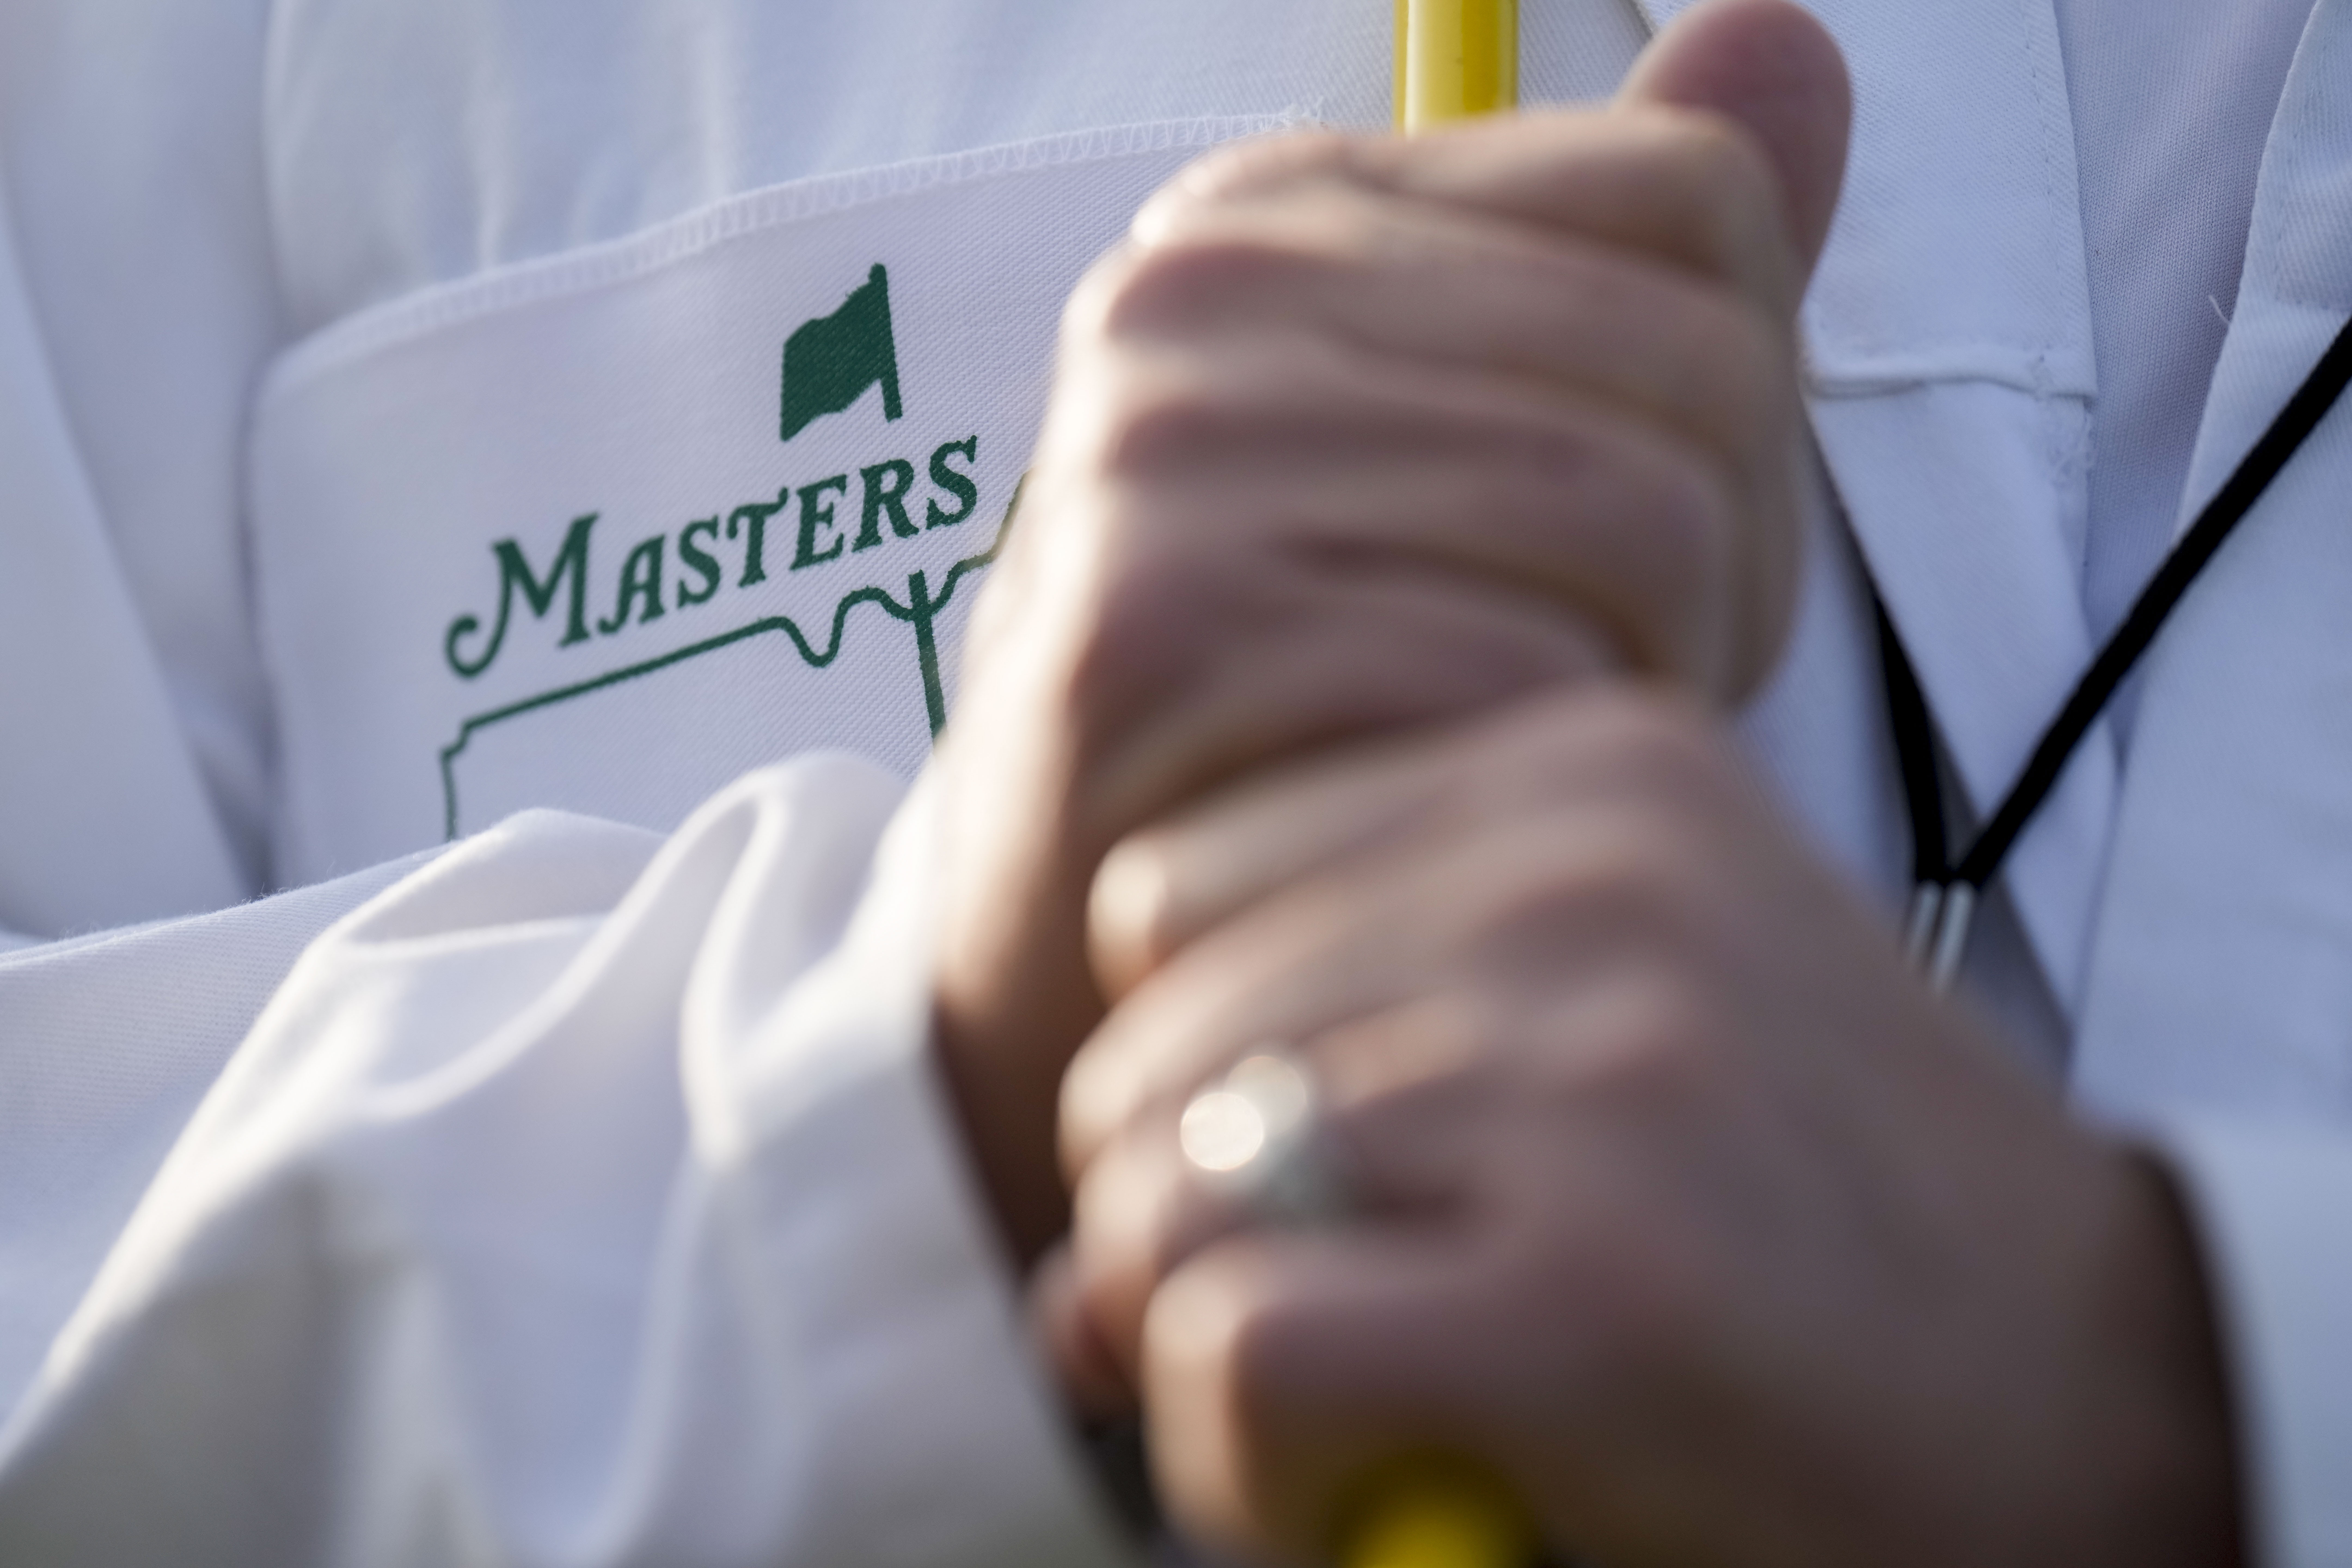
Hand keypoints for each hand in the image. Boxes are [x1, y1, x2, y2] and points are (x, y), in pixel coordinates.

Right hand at [931, 0, 1852, 1259]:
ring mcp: (1164, 461)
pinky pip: (1529, 679)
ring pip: (1650, 522)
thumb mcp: (1467, 444)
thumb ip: (1624, 261)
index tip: (1618, 530)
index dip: (1733, 404)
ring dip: (1648, 681)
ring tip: (1520, 740)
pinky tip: (1443, 804)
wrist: (1077, 939)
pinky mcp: (1164, 635)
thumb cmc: (1308, 700)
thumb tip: (1785, 37)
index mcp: (1282, 217)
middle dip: (1726, 570)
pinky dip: (1537, 777)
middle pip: (1703, 373)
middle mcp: (1199, 301)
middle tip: (1597, 675)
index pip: (1696, 203)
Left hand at [1056, 690, 2242, 1567]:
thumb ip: (1330, 1069)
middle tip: (1344, 1322)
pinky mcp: (1589, 1278)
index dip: (1200, 1073)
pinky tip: (1378, 1484)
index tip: (1314, 1187)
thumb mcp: (1593, 1038)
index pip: (1175, 894)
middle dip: (1184, 1224)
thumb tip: (1068, 1270)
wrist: (2097, 1394)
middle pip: (1144, 1049)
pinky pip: (1228, 1347)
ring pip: (1155, 1201)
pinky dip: (1251, 1465)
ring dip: (1215, 1351)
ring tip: (1382, 1403)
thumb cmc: (1811, 1227)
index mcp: (1584, 779)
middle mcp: (1580, 877)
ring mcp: (1589, 1068)